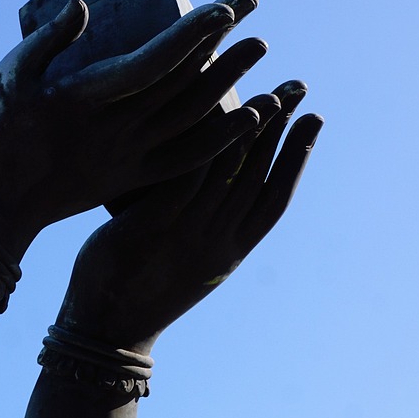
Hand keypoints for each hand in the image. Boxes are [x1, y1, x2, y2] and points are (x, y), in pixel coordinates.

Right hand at [0, 0, 269, 256]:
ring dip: (233, 85)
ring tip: (262, 53)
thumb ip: (44, 41)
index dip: (193, 34)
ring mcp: (125, 158)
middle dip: (224, 45)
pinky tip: (250, 118)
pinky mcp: (128, 179)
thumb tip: (84, 5)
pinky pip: (187, 160)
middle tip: (253, 8)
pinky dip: (223, 139)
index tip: (226, 7)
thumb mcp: (4, 80)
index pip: (152, 61)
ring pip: (193, 120)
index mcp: (84, 100)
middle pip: (182, 84)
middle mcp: (114, 130)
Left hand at [54, 82, 323, 353]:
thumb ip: (196, 224)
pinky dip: (206, 150)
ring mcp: (187, 234)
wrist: (104, 331)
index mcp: (228, 250)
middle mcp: (216, 240)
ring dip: (253, 131)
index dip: (298, 157)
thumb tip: (205, 188)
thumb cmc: (133, 292)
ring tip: (268, 91)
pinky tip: (215, 119)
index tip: (314, 119)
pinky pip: (186, 181)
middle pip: (258, 175)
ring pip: (230, 174)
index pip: (273, 197)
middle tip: (299, 86)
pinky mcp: (153, 228)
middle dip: (283, 128)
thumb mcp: (179, 260)